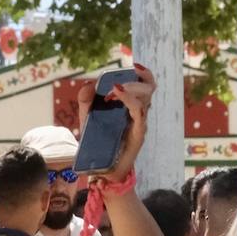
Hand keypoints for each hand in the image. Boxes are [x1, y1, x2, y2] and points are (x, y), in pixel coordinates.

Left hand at [77, 64, 155, 181]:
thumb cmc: (97, 143)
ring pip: (146, 97)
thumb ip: (87, 101)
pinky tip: (115, 94)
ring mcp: (140, 122)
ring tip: (113, 89)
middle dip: (138, 78)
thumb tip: (88, 84)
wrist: (100, 169)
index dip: (144, 73)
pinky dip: (128, 100)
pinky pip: (138, 112)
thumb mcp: (88, 118)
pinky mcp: (138, 133)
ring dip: (130, 88)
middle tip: (117, 80)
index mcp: (131, 106)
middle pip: (150, 87)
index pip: (146, 85)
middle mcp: (139, 112)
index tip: (134, 66)